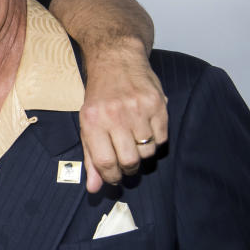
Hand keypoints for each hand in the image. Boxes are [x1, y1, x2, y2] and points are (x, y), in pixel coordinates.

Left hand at [79, 42, 167, 191]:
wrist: (116, 60)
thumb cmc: (100, 97)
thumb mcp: (87, 125)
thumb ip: (91, 158)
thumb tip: (95, 189)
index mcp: (93, 121)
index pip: (105, 163)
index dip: (111, 177)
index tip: (114, 177)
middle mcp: (115, 115)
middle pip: (129, 161)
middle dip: (129, 168)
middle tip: (127, 162)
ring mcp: (138, 109)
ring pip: (148, 152)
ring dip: (143, 153)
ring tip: (135, 141)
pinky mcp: (158, 104)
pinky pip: (162, 138)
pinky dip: (155, 140)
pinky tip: (146, 130)